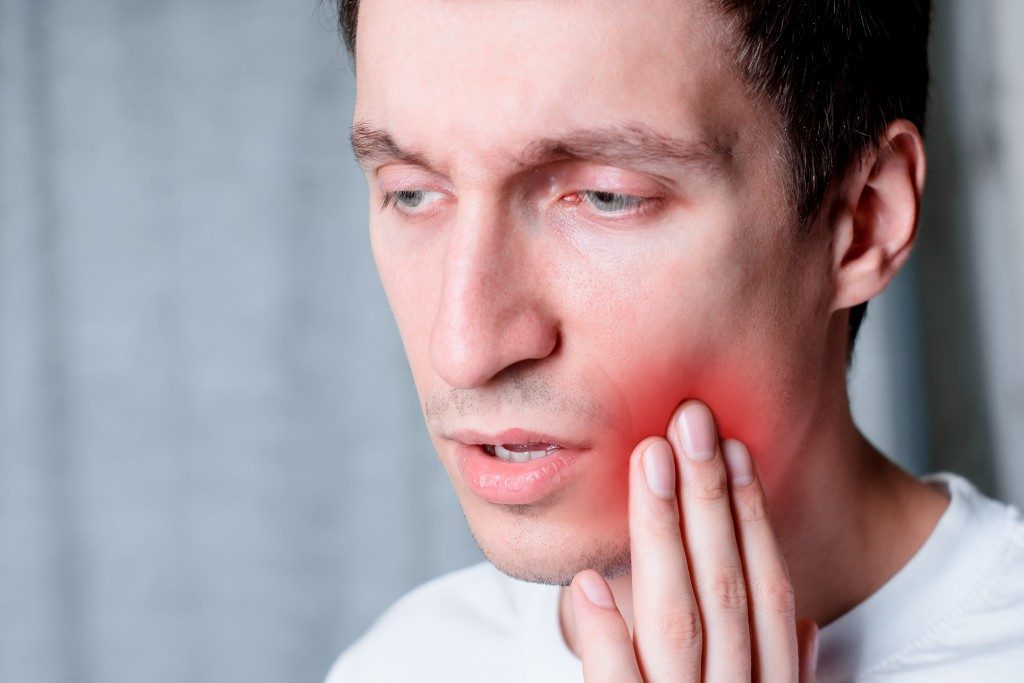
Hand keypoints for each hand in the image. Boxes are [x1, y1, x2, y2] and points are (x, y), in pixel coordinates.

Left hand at [569, 399, 817, 681]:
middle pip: (726, 590)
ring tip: (648, 460)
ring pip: (679, 621)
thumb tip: (807, 626)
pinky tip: (587, 581)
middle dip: (709, 498)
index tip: (733, 447)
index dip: (752, 517)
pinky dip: (605, 634)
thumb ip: (773, 669)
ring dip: (664, 533)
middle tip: (690, 420)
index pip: (768, 593)